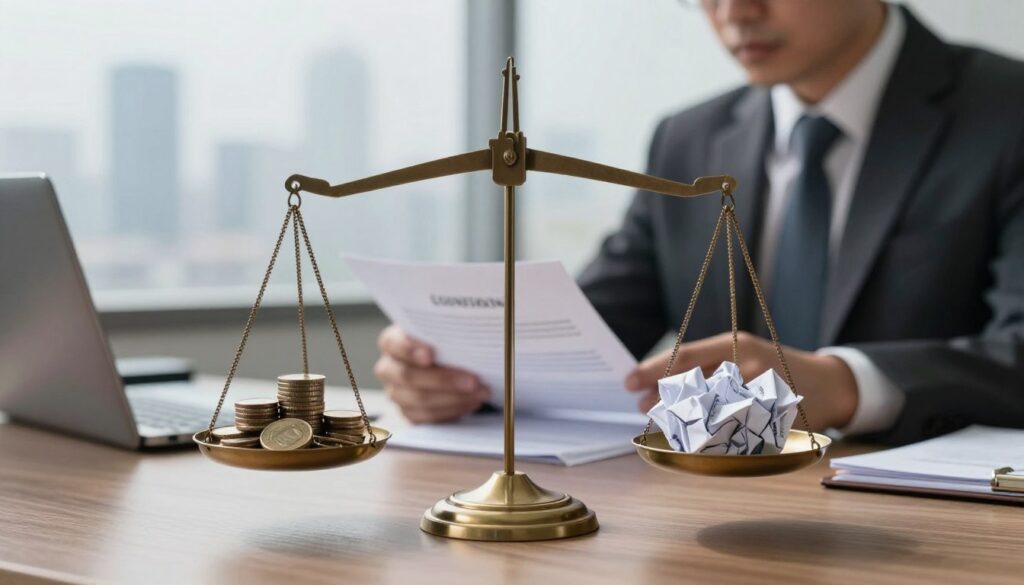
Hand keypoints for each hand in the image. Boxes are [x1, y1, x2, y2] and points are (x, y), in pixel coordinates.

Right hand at [374, 325, 490, 422]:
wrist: (446, 364)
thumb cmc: (443, 342)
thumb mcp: (442, 333)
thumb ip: (446, 334)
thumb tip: (468, 339)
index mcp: (391, 342)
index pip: (394, 344)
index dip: (410, 349)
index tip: (430, 355)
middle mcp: (388, 368)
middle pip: (408, 376)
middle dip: (443, 380)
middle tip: (473, 381)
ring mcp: (396, 393)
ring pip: (420, 400)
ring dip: (454, 398)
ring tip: (480, 393)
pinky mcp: (409, 413)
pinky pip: (428, 417)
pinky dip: (453, 410)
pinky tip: (471, 402)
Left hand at [624, 331, 858, 430]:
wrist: (829, 383)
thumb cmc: (774, 365)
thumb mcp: (742, 350)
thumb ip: (708, 362)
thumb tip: (660, 381)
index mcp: (737, 343)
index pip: (685, 356)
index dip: (652, 370)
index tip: (628, 382)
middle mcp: (748, 366)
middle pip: (691, 386)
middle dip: (662, 400)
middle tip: (642, 407)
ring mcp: (760, 394)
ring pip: (706, 413)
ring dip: (678, 421)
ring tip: (660, 422)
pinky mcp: (770, 421)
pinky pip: (729, 435)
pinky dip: (705, 439)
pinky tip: (691, 440)